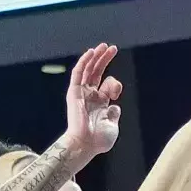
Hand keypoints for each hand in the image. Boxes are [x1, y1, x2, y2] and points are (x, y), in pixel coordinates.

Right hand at [64, 44, 122, 165]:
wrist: (85, 144)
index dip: (115, 84)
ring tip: (105, 46)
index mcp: (100, 103)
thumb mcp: (112, 125)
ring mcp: (81, 93)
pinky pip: (78, 73)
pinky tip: (91, 52)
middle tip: (113, 48)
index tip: (116, 92)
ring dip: (96, 57)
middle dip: (105, 59)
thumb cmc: (98, 139)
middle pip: (97, 72)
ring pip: (88, 69)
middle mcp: (90, 95)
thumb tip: (115, 106)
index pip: (108, 84)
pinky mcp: (74, 92)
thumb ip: (114, 114)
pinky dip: (84, 62)